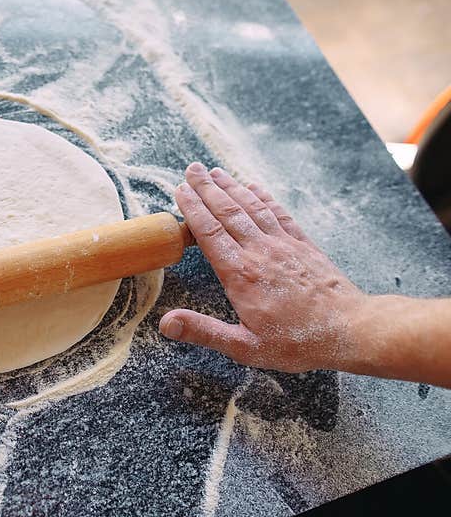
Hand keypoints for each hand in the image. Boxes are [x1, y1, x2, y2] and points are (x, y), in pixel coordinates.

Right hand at [159, 162, 367, 373]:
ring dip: (232, 187)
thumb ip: (203, 331)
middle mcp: (260, 252)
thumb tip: (166, 324)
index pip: (209, 232)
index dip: (193, 209)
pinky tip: (254, 187)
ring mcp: (284, 245)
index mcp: (240, 274)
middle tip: (192, 169)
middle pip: (228, 212)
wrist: (349, 330)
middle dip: (207, 188)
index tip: (180, 190)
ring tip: (215, 172)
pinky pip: (279, 214)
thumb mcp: (244, 346)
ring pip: (252, 208)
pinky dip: (263, 197)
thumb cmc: (296, 342)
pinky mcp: (303, 245)